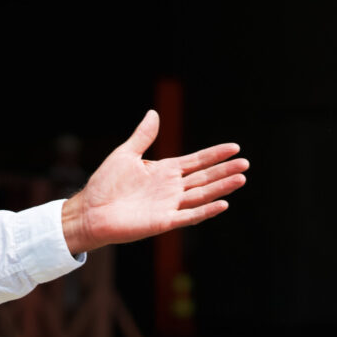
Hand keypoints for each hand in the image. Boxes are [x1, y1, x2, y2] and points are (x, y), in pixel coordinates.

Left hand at [61, 112, 246, 255]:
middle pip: (204, 178)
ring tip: (241, 179)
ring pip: (202, 195)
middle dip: (225, 170)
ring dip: (222, 187)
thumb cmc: (105, 184)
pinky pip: (189, 216)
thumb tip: (154, 114)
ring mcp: (169, 205)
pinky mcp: (163, 221)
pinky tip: (223, 203)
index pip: (196, 161)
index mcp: (164, 171)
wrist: (90, 211)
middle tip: (245, 164)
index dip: (215, 155)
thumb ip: (143, 136)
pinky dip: (206, 210)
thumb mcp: (125, 154)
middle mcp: (170, 188)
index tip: (234, 148)